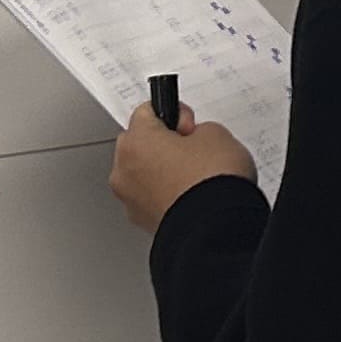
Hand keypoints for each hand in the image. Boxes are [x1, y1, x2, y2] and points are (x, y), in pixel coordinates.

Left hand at [110, 101, 256, 230]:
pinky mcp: (144, 224)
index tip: (189, 123)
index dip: (175, 114)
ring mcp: (132, 202)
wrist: (216, 229)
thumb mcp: (215, 134)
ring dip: (165, 173)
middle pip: (141, 145)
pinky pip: (153, 200)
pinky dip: (169, 196)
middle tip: (194, 150)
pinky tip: (193, 197)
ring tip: (197, 178)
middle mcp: (124, 172)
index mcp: (135, 142)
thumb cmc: (212, 182)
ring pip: (145, 176)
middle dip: (165, 145)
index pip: (146, 112)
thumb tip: (196, 139)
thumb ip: (198, 129)